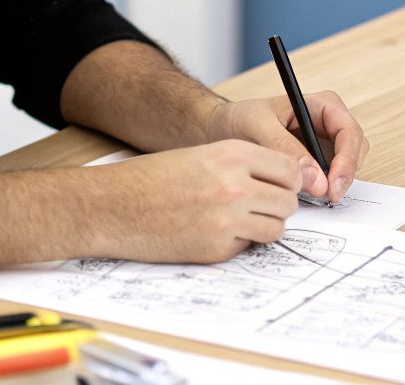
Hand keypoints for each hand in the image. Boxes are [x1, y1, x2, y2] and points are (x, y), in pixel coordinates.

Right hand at [84, 139, 301, 262]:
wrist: (112, 206)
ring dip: (264, 226)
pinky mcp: (216, 250)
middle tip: (260, 206)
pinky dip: (237, 243)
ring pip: (276, 228)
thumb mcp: (203, 155)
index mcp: (233, 154)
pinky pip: (248, 247)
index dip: (289, 180)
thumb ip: (243, 165)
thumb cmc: (153, 178)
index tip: (280, 186)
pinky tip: (212, 232)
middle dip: (278, 205)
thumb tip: (282, 182)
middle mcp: (235, 186)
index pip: (291, 169)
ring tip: (239, 220)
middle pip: (289, 201)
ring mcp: (227, 221)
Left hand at [204, 93, 368, 204]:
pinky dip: (322, 191)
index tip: (333, 185)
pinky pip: (329, 180)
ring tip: (311, 198)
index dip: (347, 160)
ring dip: (333, 185)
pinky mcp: (315, 164)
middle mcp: (328, 125)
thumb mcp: (258, 127)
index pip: (349, 132)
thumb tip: (316, 178)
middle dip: (343, 176)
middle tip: (327, 199)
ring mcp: (323, 145)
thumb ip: (286, 149)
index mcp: (322, 105)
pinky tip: (306, 198)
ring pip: (344, 169)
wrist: (221, 130)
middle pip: (353, 152)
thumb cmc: (239, 119)